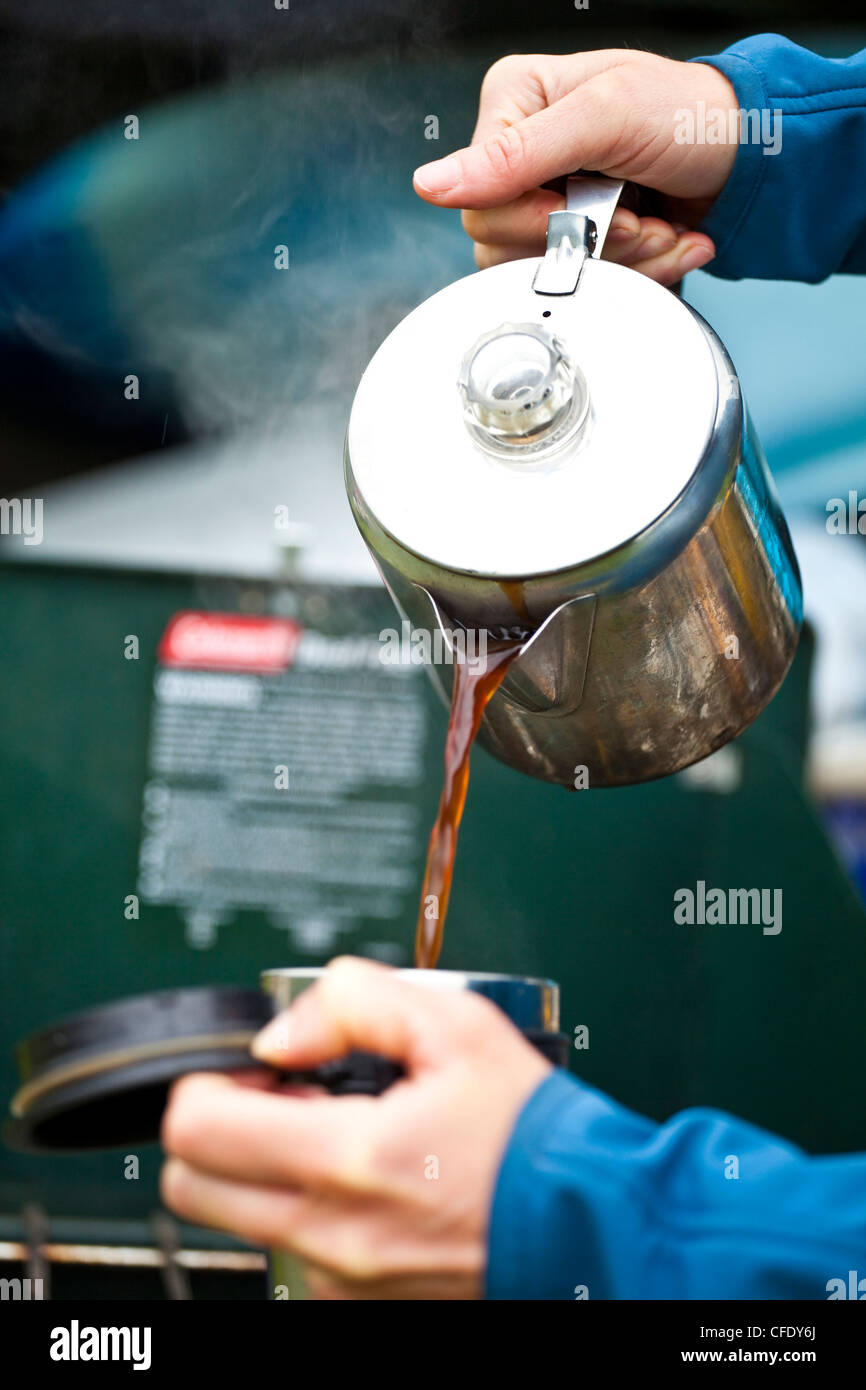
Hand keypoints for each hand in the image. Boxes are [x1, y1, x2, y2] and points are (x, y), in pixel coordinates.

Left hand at [160, 957, 550, 1299]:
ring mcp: (340, 1277)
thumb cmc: (530, 1132)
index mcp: (350, 1159)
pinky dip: (301, 1210)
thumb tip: (282, 1032)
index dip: (205, 1083)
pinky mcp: (357, 1302)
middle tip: (277, 1096)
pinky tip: (360, 1177)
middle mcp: (332, 1233)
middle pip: (190, 1188)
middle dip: (215, 1130)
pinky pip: (289, 1252)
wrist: (587, 1223)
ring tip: (331, 1133)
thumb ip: (353, 1001)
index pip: (197, 1131)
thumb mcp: (457, 1026)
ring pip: (237, 1221)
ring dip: (257, 1171)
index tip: (251, 1067)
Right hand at [414, 50, 740, 285]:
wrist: (749, 156)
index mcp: (514, 105)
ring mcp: (550, 204)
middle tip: (635, 218)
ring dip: (621, 264)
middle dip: (586, 245)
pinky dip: (638, 276)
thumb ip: (517, 153)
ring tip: (657, 227)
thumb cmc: (689, 115)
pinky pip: (584, 287)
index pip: (478, 198)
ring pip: (546, 276)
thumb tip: (431, 185)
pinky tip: (665, 241)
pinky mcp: (580, 243)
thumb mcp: (605, 116)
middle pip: (505, 247)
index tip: (585, 207)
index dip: (535, 219)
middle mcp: (521, 156)